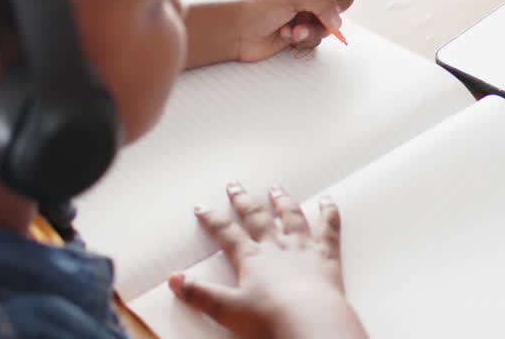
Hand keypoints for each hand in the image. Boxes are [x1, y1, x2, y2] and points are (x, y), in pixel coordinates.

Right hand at [169, 183, 366, 338]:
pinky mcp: (326, 254)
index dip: (212, 220)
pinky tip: (328, 202)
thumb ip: (200, 294)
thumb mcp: (227, 309)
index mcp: (252, 257)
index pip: (227, 233)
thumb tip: (175, 281)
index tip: (202, 208)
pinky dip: (329, 212)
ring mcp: (303, 247)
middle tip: (235, 185)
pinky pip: (329, 227)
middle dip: (244, 201)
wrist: (309, 319)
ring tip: (276, 188)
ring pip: (291, 216)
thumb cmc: (270, 317)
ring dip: (283, 201)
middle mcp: (277, 246)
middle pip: (257, 217)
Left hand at [233, 0, 356, 61]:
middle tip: (310, 16)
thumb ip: (323, 1)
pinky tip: (287, 35)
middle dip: (327, 14)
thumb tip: (338, 21)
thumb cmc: (257, 6)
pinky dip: (306, 39)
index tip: (327, 1)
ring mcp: (308, 10)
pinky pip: (321, 37)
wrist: (235, 32)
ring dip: (313, 29)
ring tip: (292, 29)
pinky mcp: (304, 29)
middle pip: (342, 1)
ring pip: (332, 23)